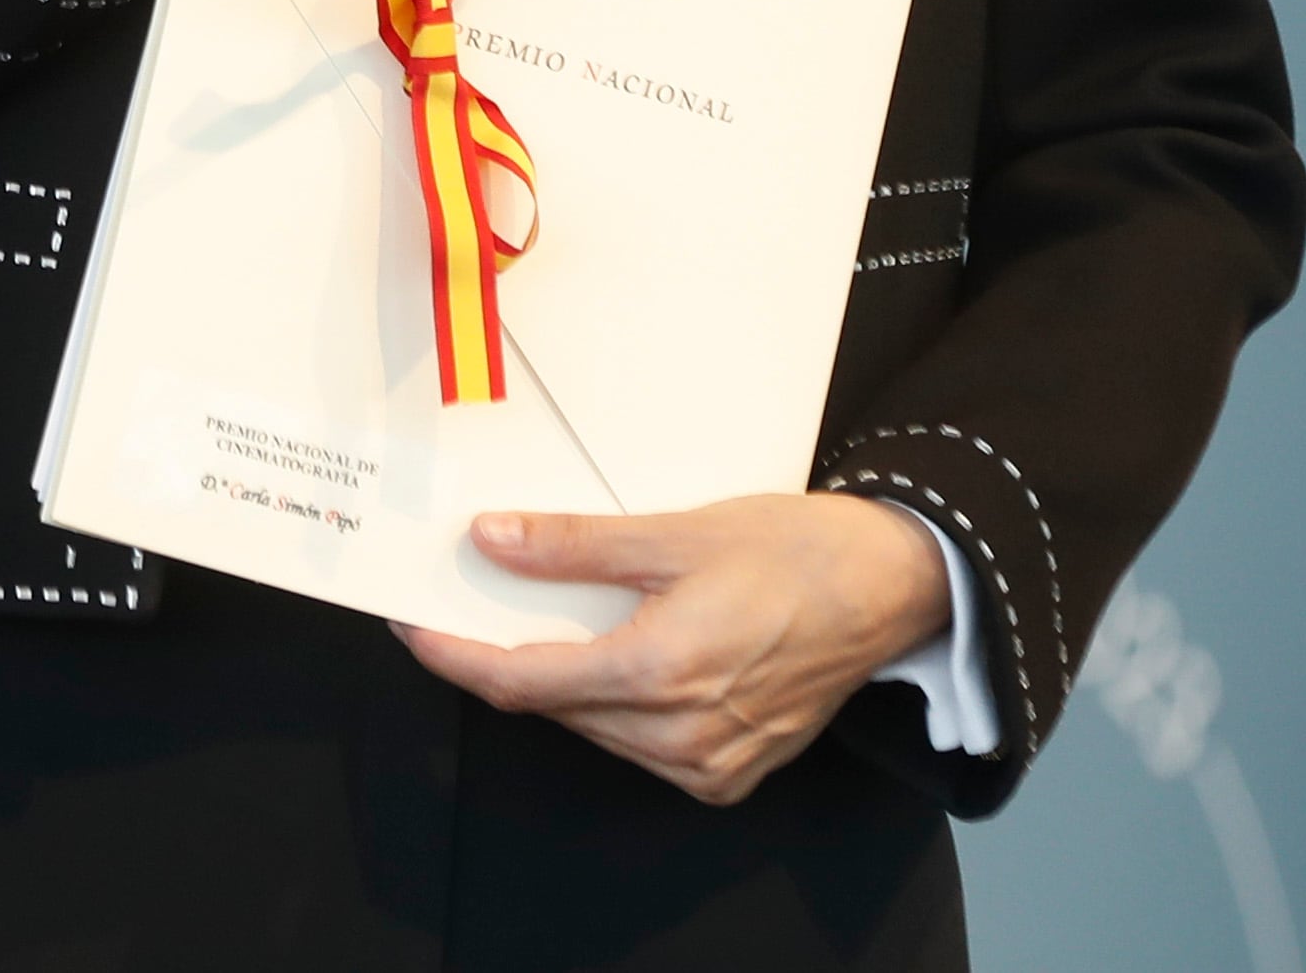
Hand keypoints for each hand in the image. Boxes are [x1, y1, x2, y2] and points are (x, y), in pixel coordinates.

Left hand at [395, 494, 953, 805]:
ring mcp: (710, 763)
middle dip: (502, 660)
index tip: (411, 627)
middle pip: (554, 705)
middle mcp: (682, 733)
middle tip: (467, 605)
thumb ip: (574, 546)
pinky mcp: (732, 773)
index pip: (522, 682)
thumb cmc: (795, 551)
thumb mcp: (674, 532)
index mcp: (661, 672)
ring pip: (595, 729)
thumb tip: (491, 541)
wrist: (894, 588)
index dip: (455, 657)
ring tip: (540, 622)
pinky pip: (642, 746)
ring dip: (560, 682)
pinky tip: (611, 656)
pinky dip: (612, 704)